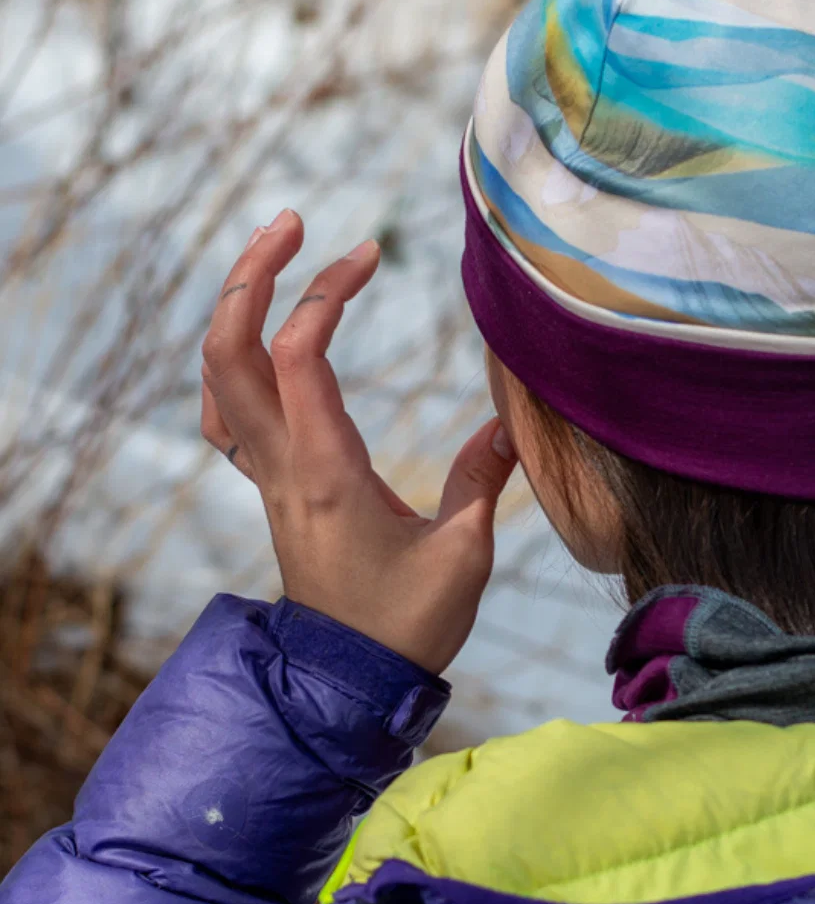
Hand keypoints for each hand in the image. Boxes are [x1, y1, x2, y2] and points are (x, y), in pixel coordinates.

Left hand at [201, 209, 516, 674]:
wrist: (350, 682)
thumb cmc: (406, 625)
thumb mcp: (462, 553)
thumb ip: (483, 479)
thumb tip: (508, 421)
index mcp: (324, 470)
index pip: (300, 354)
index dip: (326, 290)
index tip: (370, 253)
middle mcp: (282, 464)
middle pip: (228, 349)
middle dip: (251, 273)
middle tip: (294, 222)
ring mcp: (267, 475)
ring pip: (217, 375)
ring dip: (236, 307)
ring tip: (273, 256)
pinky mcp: (271, 487)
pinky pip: (226, 412)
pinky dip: (231, 360)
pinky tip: (258, 339)